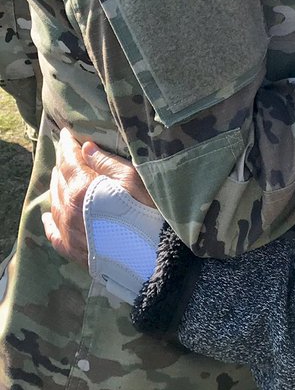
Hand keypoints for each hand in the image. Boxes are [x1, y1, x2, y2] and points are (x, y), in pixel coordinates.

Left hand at [42, 128, 153, 264]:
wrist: (152, 256)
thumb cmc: (148, 212)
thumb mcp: (132, 179)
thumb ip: (107, 163)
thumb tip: (87, 148)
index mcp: (82, 187)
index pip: (69, 159)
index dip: (68, 144)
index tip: (66, 132)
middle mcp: (68, 208)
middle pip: (59, 180)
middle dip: (63, 164)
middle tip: (67, 153)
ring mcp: (68, 231)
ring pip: (55, 203)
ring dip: (57, 186)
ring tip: (60, 176)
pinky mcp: (73, 251)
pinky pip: (53, 233)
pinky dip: (49, 221)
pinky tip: (48, 215)